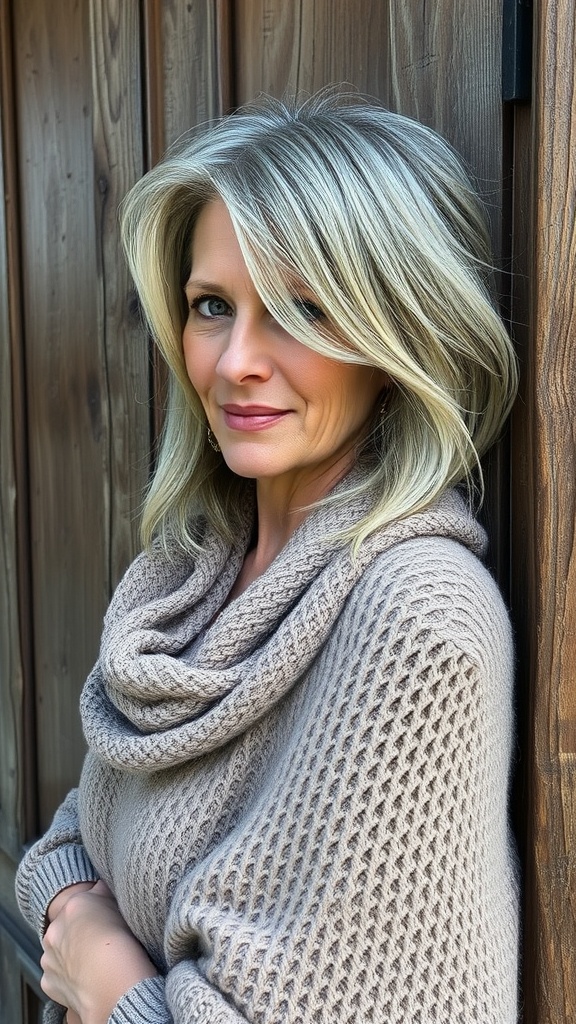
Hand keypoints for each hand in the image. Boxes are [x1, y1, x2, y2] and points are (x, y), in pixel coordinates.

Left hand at [41, 880, 158, 1023]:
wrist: (113, 985)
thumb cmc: (123, 946)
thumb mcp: (120, 908)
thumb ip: (105, 895)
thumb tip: (101, 886)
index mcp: (74, 906)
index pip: (83, 902)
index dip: (96, 911)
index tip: (107, 921)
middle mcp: (55, 930)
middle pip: (67, 926)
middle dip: (79, 932)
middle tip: (100, 943)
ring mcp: (49, 957)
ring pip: (59, 951)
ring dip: (71, 955)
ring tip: (94, 964)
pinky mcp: (48, 982)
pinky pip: (57, 976)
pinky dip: (68, 977)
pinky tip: (85, 980)